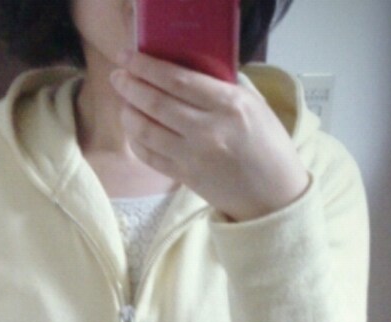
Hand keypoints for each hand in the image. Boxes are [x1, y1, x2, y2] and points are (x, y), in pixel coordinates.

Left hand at [109, 51, 309, 222]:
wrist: (273, 195)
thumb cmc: (267, 145)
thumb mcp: (254, 105)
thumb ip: (221, 87)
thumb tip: (186, 72)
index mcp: (229, 104)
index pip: (178, 80)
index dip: (147, 67)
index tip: (129, 57)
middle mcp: (208, 130)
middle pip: (156, 103)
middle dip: (130, 86)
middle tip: (117, 76)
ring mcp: (194, 157)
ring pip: (147, 131)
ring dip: (128, 113)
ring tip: (124, 101)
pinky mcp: (185, 178)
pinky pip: (150, 156)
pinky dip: (136, 140)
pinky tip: (133, 128)